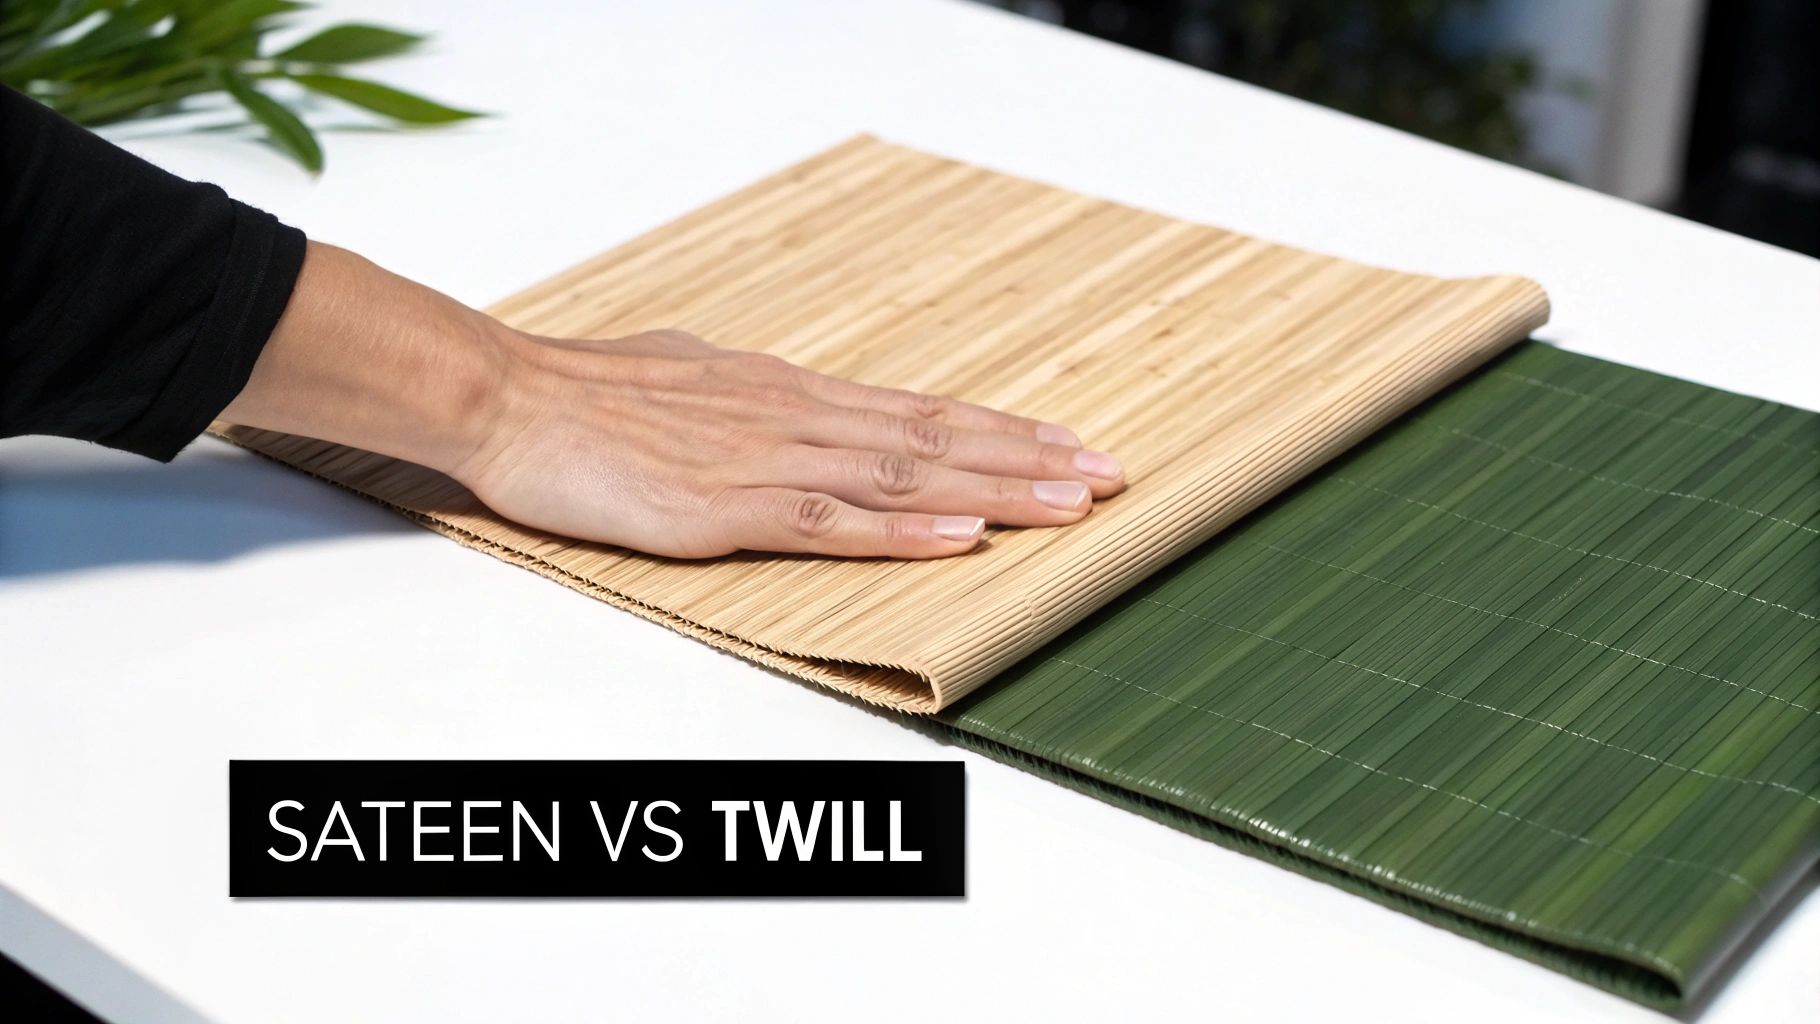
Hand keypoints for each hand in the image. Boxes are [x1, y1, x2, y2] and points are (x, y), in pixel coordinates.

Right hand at [223, 243, 1122, 559]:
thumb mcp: (695, 383)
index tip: (1067, 445)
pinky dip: (901, 533)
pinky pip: (830, 522)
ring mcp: (766, 464)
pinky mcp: (724, 508)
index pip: (919, 415)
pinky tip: (959, 540)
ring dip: (993, 492)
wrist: (513, 399)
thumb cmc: (593, 393)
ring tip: (1071, 503)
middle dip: (1029, 461)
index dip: (1000, 432)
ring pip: (903, 478)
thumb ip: (757, 408)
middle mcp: (797, 421)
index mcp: (791, 396)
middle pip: (934, 441)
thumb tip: (796, 413)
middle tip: (1110, 474)